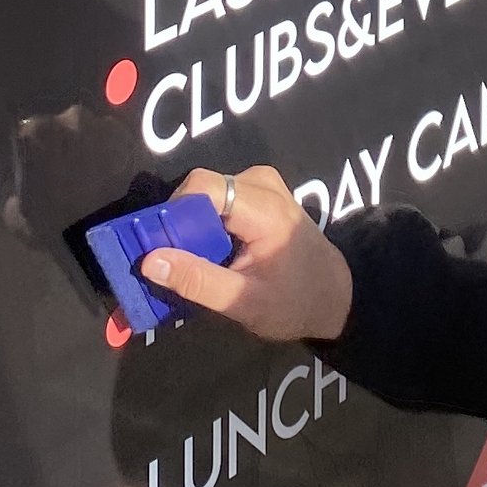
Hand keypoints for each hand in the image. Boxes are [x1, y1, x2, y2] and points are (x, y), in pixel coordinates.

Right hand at [140, 166, 353, 343]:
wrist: (336, 297)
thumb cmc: (295, 303)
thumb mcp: (243, 303)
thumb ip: (197, 281)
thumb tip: (149, 261)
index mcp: (263, 208)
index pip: (202, 187)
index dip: (173, 213)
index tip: (160, 248)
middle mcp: (262, 183)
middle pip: (201, 188)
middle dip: (179, 223)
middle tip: (171, 261)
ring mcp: (263, 183)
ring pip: (207, 192)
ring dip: (191, 225)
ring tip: (190, 261)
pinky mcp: (260, 192)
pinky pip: (219, 197)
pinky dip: (206, 223)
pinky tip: (207, 252)